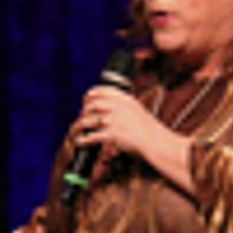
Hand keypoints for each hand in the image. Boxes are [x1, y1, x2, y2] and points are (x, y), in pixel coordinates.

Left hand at [74, 84, 195, 194]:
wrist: (156, 142)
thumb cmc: (149, 130)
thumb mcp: (138, 111)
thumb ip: (124, 107)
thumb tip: (110, 108)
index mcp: (125, 99)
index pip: (103, 90)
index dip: (91, 94)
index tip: (85, 98)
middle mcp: (118, 107)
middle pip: (92, 105)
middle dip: (83, 111)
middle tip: (81, 117)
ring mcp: (114, 120)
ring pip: (87, 120)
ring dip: (78, 126)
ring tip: (75, 130)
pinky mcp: (111, 134)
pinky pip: (91, 136)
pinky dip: (83, 139)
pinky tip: (80, 141)